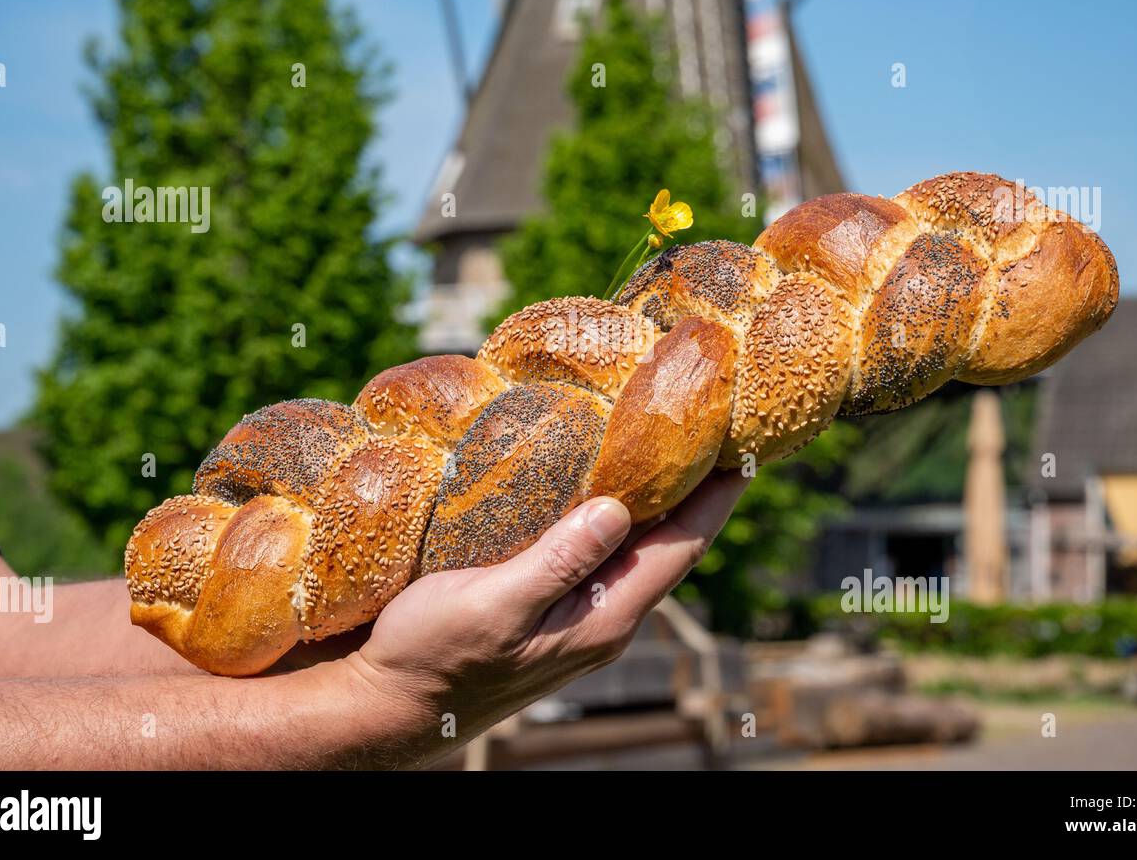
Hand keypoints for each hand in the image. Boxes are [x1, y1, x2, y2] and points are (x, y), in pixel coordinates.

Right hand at [348, 471, 747, 764]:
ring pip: (644, 551)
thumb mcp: (492, 604)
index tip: (746, 446)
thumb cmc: (432, 655)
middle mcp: (608, 620)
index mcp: (605, 618)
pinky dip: (623, 516)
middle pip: (674, 546)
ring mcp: (585, 619)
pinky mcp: (558, 611)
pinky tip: (611, 489)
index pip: (683, 546)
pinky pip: (610, 556)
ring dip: (664, 501)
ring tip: (675, 445)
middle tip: (716, 429)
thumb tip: (619, 510)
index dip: (718, 496)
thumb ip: (557, 562)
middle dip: (700, 491)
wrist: (389, 706)